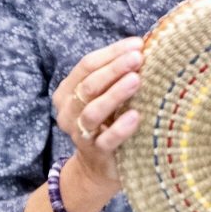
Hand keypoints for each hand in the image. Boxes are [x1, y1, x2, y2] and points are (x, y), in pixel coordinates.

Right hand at [53, 36, 143, 187]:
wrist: (99, 167)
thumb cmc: (107, 121)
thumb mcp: (106, 95)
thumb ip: (116, 74)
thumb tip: (142, 46)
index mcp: (68, 91)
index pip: (87, 65)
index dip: (112, 53)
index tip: (138, 44)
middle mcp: (69, 112)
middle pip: (89, 85)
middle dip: (114, 69)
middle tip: (138, 58)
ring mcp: (80, 134)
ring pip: (93, 111)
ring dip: (115, 93)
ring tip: (136, 80)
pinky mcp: (96, 153)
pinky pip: (106, 140)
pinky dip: (120, 128)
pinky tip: (136, 116)